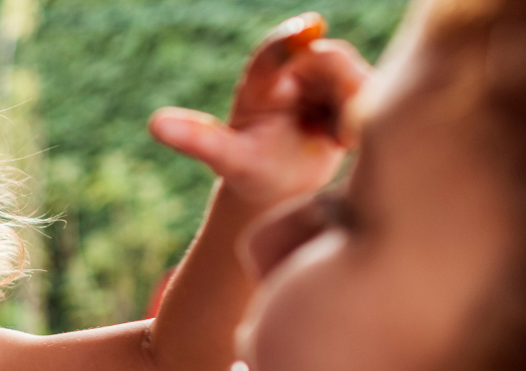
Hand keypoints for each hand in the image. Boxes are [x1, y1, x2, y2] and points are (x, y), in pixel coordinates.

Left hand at [149, 13, 371, 207]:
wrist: (281, 187)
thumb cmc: (250, 172)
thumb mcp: (227, 159)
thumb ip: (197, 138)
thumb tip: (154, 124)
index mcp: (259, 83)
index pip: (274, 54)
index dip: (290, 39)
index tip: (312, 28)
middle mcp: (293, 76)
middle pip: (327, 60)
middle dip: (341, 83)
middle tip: (344, 134)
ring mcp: (323, 84)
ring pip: (354, 76)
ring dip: (357, 103)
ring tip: (343, 143)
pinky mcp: (349, 97)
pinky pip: (371, 94)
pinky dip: (367, 115)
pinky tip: (349, 143)